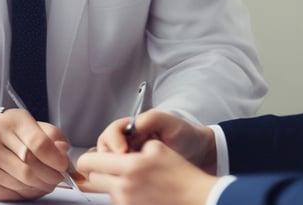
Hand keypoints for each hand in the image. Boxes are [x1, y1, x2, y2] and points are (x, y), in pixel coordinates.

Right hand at [0, 109, 70, 200]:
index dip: (55, 158)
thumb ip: (52, 136)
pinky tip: (31, 185)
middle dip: (51, 176)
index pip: (38, 143)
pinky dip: (28, 193)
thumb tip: (62, 151)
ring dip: (41, 186)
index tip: (63, 165)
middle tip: (59, 176)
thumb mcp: (35, 125)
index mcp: (11, 121)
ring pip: (23, 183)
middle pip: (31, 167)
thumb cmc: (14, 134)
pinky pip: (14, 193)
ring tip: (46, 180)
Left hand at [76, 139, 218, 204]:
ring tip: (134, 181)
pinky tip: (140, 192)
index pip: (89, 162)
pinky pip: (118, 203)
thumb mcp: (156, 147)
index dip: (86, 159)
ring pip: (106, 193)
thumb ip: (131, 146)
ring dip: (113, 185)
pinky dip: (124, 196)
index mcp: (129, 166)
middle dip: (98, 173)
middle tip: (112, 168)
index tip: (90, 159)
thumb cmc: (180, 173)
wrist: (198, 198)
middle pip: (93, 180)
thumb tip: (114, 151)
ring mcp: (127, 203)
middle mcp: (124, 188)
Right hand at [95, 109, 216, 172]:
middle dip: (110, 159)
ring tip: (133, 174)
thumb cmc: (183, 134)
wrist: (199, 151)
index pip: (110, 134)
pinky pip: (120, 177)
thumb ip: (149, 120)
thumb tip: (131, 126)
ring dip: (116, 170)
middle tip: (126, 166)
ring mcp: (130, 158)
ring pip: (109, 166)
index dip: (113, 142)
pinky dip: (123, 180)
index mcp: (131, 128)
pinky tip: (136, 181)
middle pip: (104, 151)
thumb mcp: (167, 121)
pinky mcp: (134, 173)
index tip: (123, 151)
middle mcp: (126, 143)